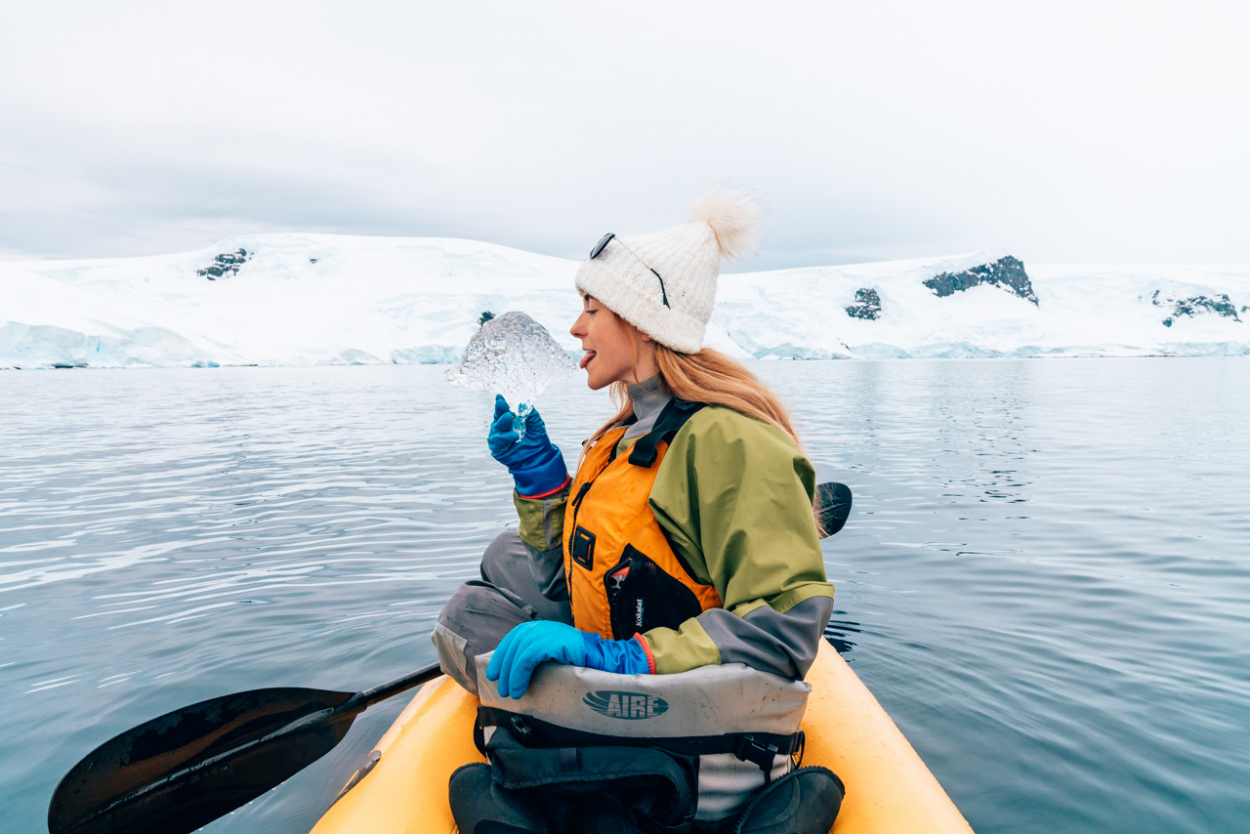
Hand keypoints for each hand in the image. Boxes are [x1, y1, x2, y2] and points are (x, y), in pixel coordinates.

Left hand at [486, 620, 651, 698]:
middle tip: (499, 685)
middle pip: (516, 640)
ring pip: (520, 649)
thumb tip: (516, 676)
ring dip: (511, 672)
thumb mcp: (558, 662)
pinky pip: (529, 656)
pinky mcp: (557, 642)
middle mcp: (548, 628)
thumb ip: (541, 661)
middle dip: (503, 664)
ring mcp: (553, 633)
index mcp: (547, 630)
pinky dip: (520, 672)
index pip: (517, 635)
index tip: (494, 672)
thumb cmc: (586, 668)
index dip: (503, 653)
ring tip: (510, 692)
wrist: (611, 666)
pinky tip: (519, 687)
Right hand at [487, 395, 567, 496]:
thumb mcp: (536, 424)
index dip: (500, 403)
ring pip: (495, 429)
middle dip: (499, 410)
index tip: (500, 396)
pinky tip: (513, 436)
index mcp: (509, 420)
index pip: (503, 410)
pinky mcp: (498, 450)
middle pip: (497, 417)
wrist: (540, 458)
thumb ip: (531, 413)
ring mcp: (498, 439)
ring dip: (502, 422)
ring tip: (509, 417)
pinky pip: (496, 442)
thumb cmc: (537, 440)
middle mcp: (501, 428)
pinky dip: (504, 438)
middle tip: (502, 403)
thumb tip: (523, 403)